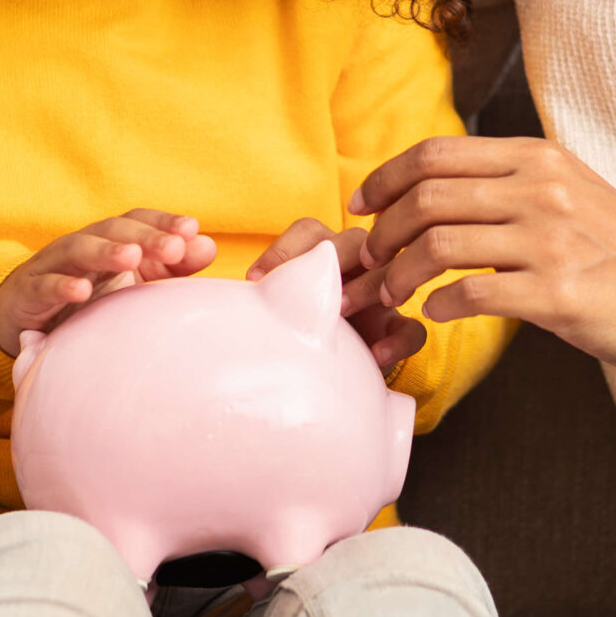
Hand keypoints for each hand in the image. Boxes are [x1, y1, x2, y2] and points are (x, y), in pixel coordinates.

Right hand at [0, 211, 217, 357]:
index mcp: (109, 240)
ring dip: (106, 251)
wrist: (21, 317)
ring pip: (79, 249)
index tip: (192, 229)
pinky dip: (62, 286)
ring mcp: (54, 266)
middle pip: (114, 230)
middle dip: (145, 236)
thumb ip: (171, 266)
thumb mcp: (131, 282)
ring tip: (131, 257)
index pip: (138, 220)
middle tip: (174, 247)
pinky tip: (81, 291)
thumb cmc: (86, 296)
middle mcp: (84, 244)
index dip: (163, 222)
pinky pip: (45, 285)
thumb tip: (207, 245)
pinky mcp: (29, 292)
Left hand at [250, 218, 426, 372]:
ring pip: (387, 273)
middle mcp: (353, 266)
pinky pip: (412, 328)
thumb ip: (249, 304)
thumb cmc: (290, 337)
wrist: (328, 384)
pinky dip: (398, 340)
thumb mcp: (267, 316)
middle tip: (311, 286)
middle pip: (353, 240)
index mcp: (319, 255)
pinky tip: (377, 358)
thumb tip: (204, 304)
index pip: (309, 232)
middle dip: (333, 258)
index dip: (285, 248)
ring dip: (366, 288)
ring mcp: (380, 295)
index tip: (255, 279)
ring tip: (344, 313)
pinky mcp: (398, 330)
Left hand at [350, 136, 615, 375]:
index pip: (436, 151)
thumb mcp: (572, 191)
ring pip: (439, 244)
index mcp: (538, 158)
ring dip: (401, 272)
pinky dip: (440, 306)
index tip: (361, 203)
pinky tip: (438, 314)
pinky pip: (473, 295)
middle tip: (371, 258)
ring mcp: (551, 241)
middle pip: (427, 195)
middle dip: (382, 230)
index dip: (385, 177)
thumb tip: (441, 190)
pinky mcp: (559, 293)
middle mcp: (541, 189)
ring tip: (395, 292)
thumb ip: (514, 184)